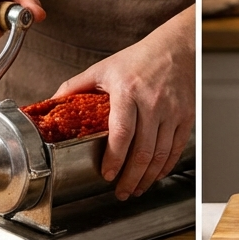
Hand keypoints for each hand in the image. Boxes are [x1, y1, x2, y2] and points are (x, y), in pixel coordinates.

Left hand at [53, 7, 194, 199]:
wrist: (177, 48)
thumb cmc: (139, 59)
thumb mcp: (103, 68)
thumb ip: (76, 86)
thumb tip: (52, 102)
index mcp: (128, 91)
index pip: (122, 133)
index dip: (114, 159)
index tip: (107, 175)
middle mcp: (152, 103)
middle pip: (142, 151)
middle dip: (130, 177)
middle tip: (120, 191)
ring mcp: (172, 111)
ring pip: (160, 154)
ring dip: (148, 177)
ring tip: (136, 188)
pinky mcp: (187, 116)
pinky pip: (176, 148)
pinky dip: (166, 166)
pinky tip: (155, 175)